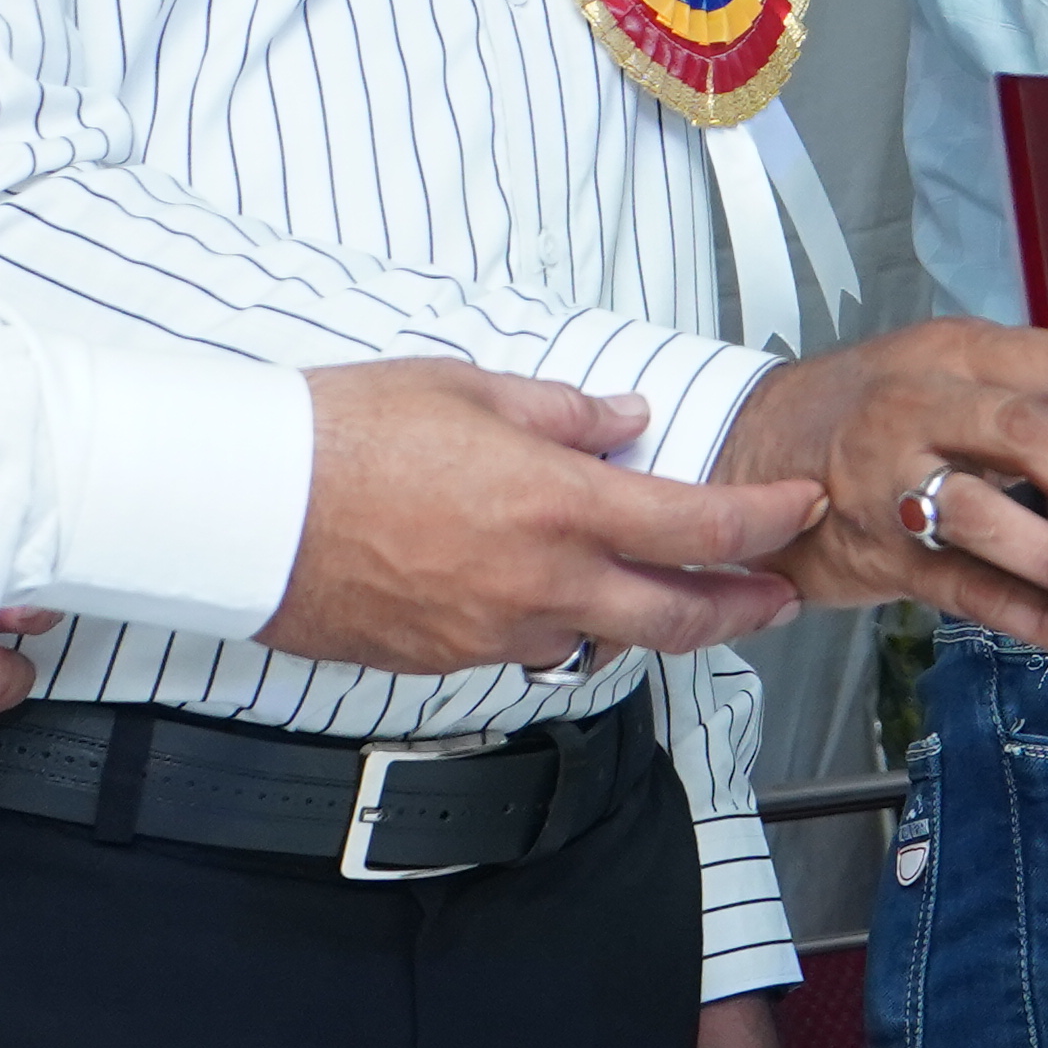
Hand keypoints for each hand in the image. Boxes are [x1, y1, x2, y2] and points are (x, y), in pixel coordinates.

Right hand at [260, 360, 820, 674]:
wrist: (249, 508)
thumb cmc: (344, 433)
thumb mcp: (466, 386)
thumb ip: (563, 412)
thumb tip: (624, 422)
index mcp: (558, 503)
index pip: (700, 525)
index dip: (765, 522)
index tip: (797, 509)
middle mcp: (542, 582)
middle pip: (678, 616)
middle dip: (743, 608)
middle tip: (777, 596)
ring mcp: (496, 632)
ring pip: (605, 642)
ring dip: (652, 623)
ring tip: (676, 596)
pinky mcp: (449, 660)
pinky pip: (532, 651)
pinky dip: (564, 628)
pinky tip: (560, 599)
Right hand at [717, 318, 1047, 648]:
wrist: (750, 442)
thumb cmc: (868, 408)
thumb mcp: (939, 369)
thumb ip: (1020, 397)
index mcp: (952, 351)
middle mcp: (919, 406)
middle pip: (1025, 434)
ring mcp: (890, 479)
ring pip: (984, 513)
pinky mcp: (875, 549)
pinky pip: (960, 585)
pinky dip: (1022, 613)